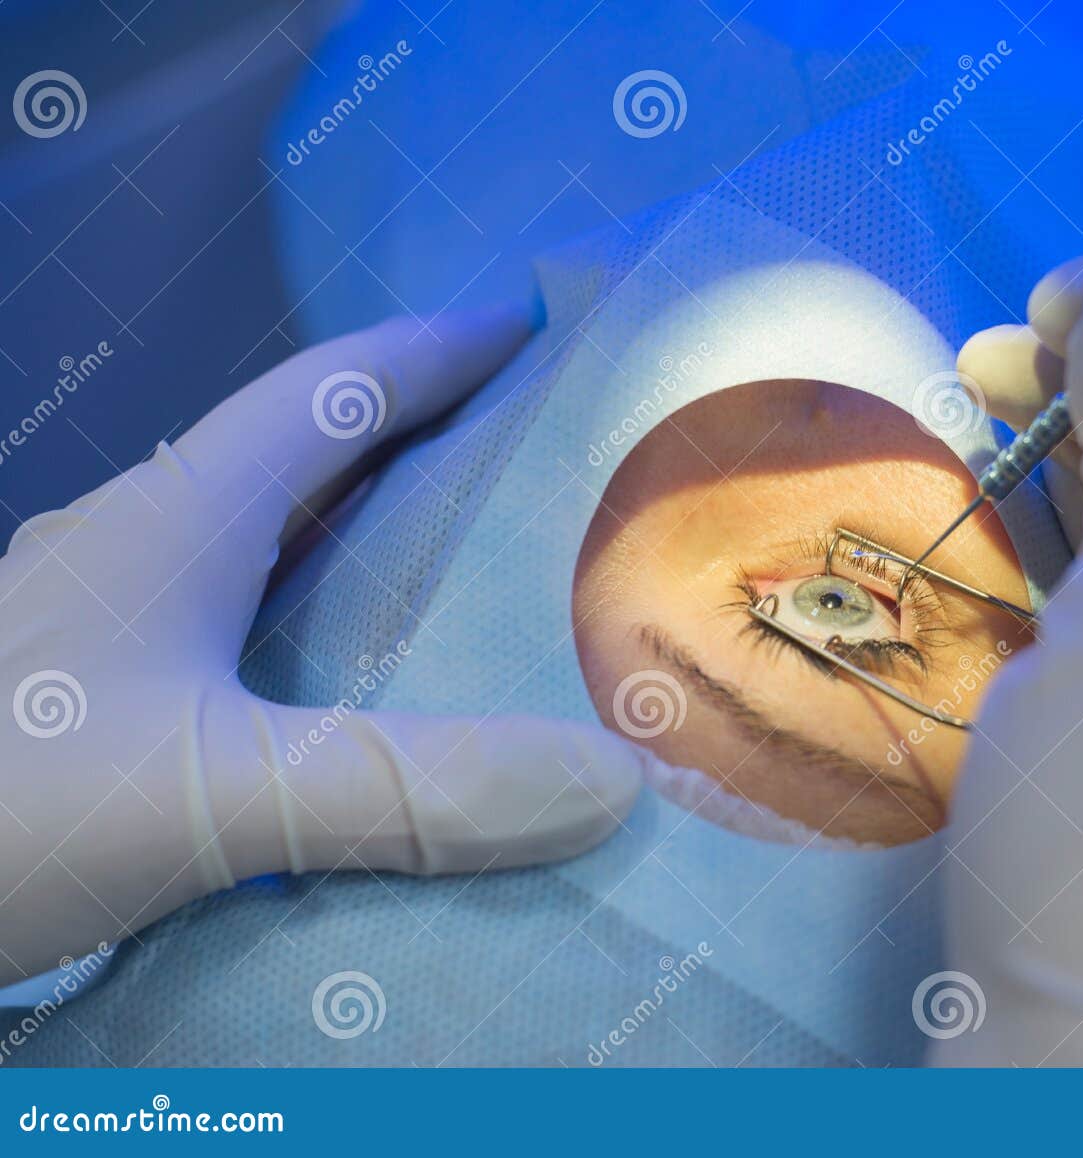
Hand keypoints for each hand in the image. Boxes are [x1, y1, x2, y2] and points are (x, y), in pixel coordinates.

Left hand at [0, 308, 647, 984]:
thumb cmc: (2, 804)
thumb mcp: (212, 796)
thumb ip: (405, 789)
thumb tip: (604, 781)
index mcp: (174, 519)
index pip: (331, 390)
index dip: (436, 349)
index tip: (531, 322)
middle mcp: (134, 548)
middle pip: (301, 457)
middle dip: (420, 441)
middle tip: (535, 462)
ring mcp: (98, 624)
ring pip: (261, 549)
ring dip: (364, 543)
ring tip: (472, 579)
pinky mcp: (83, 700)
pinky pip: (232, 632)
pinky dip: (313, 637)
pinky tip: (351, 702)